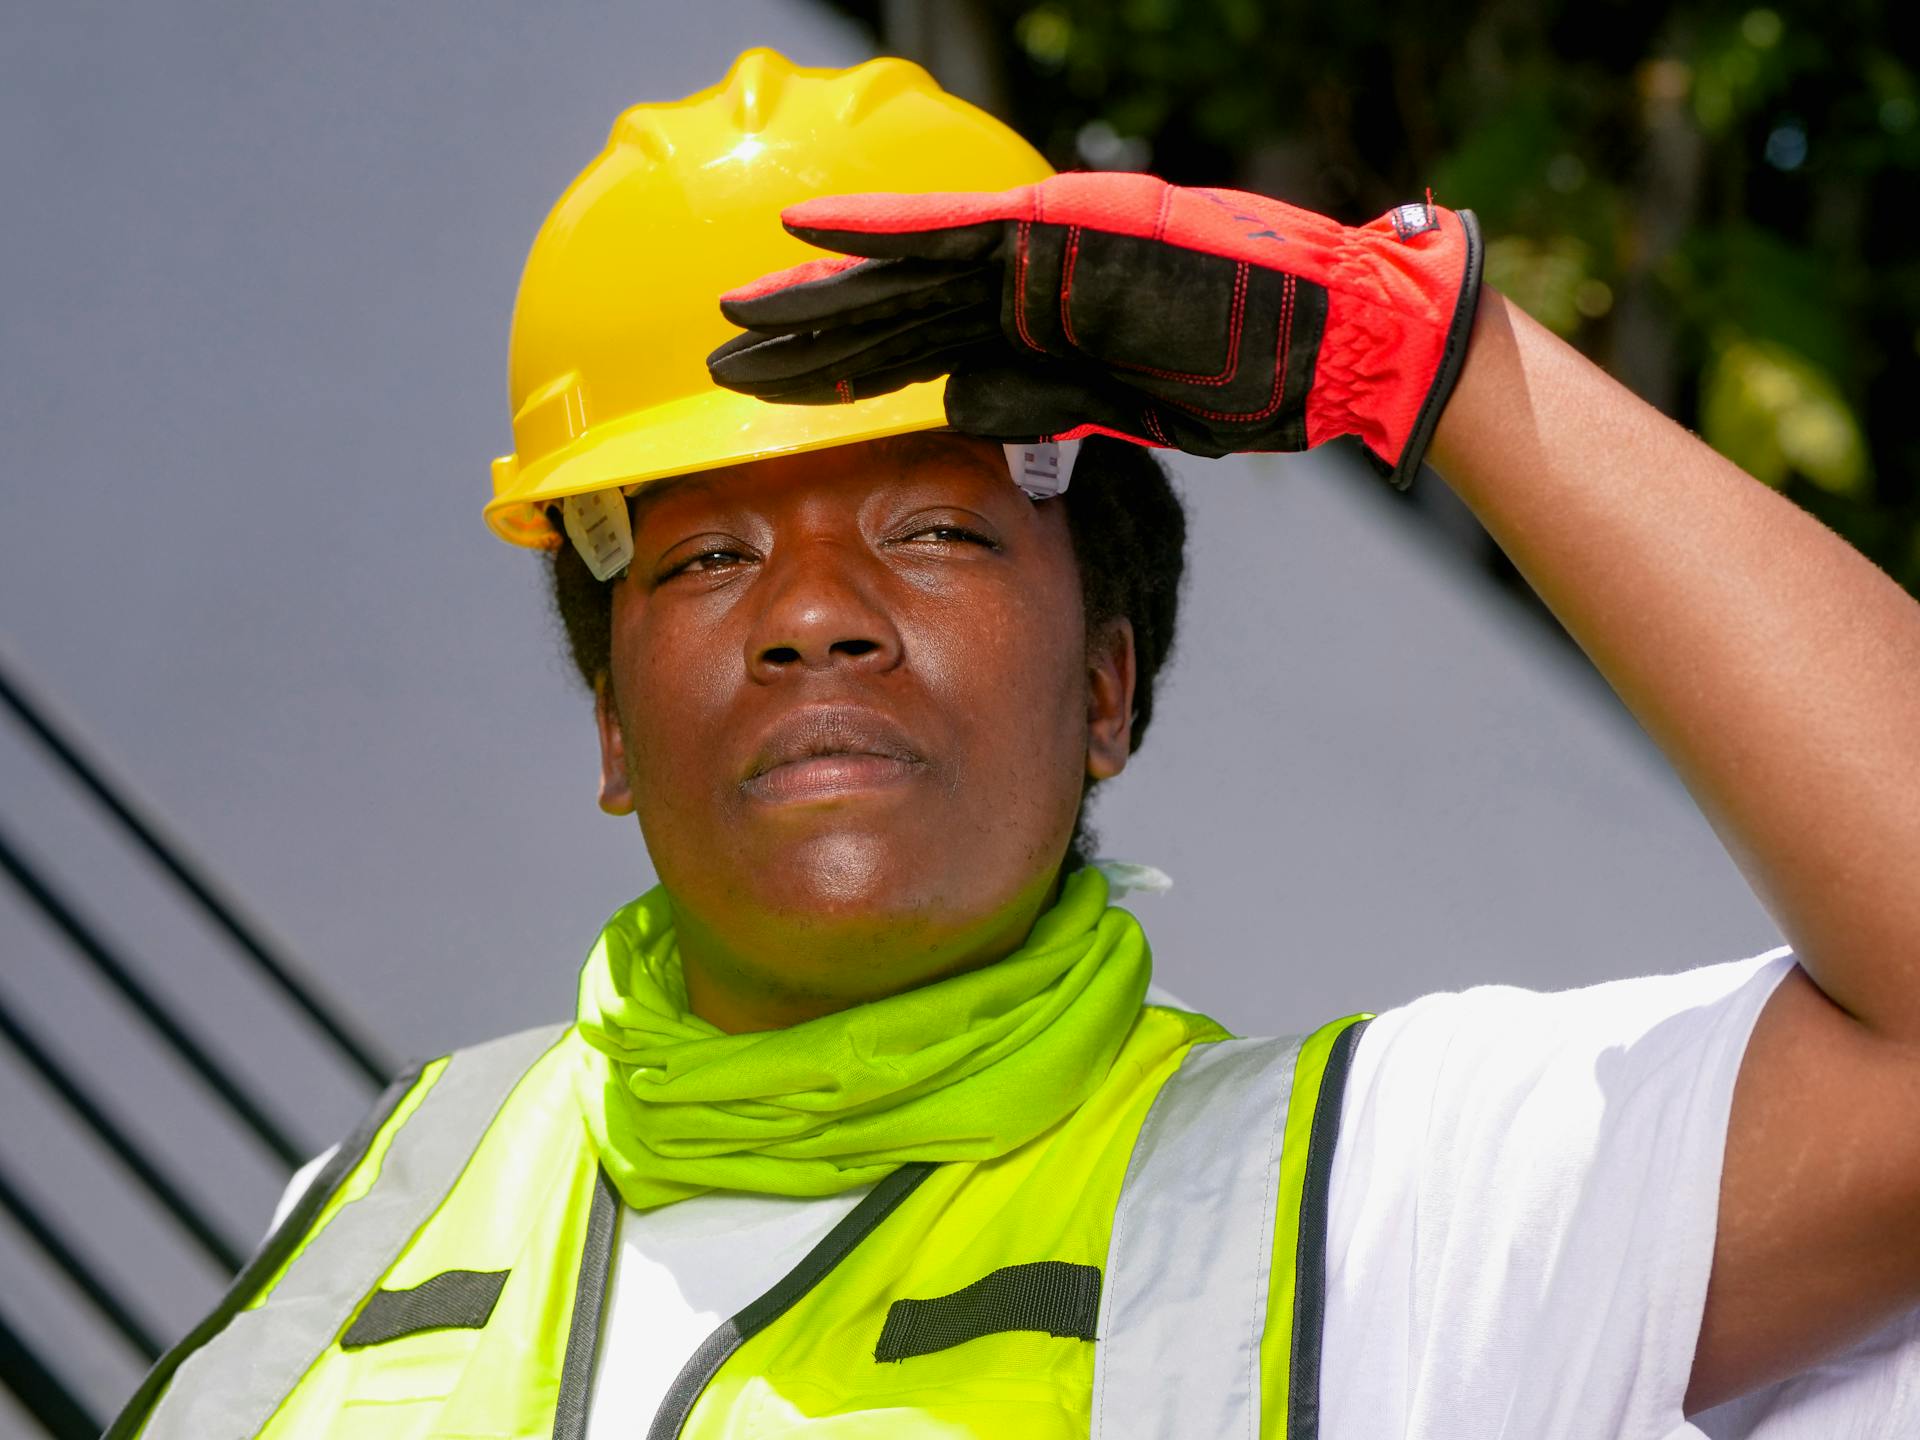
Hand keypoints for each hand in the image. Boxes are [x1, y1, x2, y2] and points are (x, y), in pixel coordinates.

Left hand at [707, 171, 1481, 487]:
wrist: (1329, 342)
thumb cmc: (1244, 378)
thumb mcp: (1112, 407)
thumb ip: (1031, 402)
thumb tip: (947, 409)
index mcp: (1032, 326)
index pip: (916, 350)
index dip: (839, 369)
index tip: (771, 393)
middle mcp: (1022, 281)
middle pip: (890, 311)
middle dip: (803, 336)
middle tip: (717, 352)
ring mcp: (1038, 251)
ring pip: (903, 276)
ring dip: (815, 298)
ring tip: (733, 315)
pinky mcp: (1060, 232)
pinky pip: (955, 234)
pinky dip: (880, 234)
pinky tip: (807, 237)